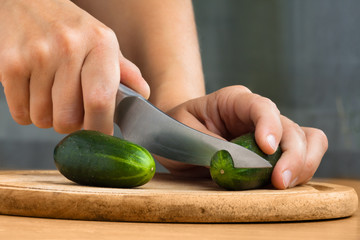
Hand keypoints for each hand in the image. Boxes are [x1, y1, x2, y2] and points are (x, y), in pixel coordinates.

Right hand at [0, 0, 149, 134]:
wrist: (27, 2)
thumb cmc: (71, 28)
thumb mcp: (103, 41)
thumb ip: (124, 71)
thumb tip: (142, 95)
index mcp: (100, 44)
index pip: (100, 101)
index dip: (100, 127)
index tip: (100, 134)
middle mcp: (69, 47)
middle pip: (69, 119)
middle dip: (71, 124)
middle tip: (71, 110)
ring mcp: (37, 55)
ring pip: (43, 119)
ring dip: (48, 117)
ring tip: (51, 95)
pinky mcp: (9, 63)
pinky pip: (20, 113)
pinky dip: (26, 112)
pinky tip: (33, 92)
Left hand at [157, 86, 327, 188]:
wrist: (178, 133)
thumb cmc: (177, 128)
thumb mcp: (181, 131)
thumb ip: (208, 143)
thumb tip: (237, 162)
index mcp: (233, 100)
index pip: (260, 106)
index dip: (269, 125)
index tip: (267, 149)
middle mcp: (257, 114)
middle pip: (290, 127)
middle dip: (292, 155)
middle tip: (280, 181)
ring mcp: (269, 132)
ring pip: (306, 140)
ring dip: (302, 164)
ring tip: (283, 185)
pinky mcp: (274, 152)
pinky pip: (302, 156)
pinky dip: (300, 171)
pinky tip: (284, 184)